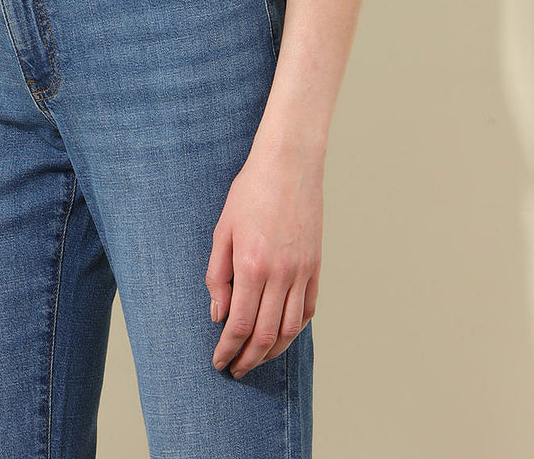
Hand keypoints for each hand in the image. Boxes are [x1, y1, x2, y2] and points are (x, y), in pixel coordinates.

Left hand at [205, 140, 322, 377]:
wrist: (288, 164)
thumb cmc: (250, 192)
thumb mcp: (222, 230)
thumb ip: (217, 275)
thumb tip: (218, 315)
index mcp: (251, 266)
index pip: (238, 326)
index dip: (228, 350)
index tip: (219, 362)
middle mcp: (279, 275)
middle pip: (266, 336)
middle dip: (248, 359)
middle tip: (235, 369)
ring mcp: (301, 272)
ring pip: (291, 329)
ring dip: (273, 351)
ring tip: (257, 358)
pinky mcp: (316, 265)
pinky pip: (308, 309)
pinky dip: (296, 328)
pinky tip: (283, 333)